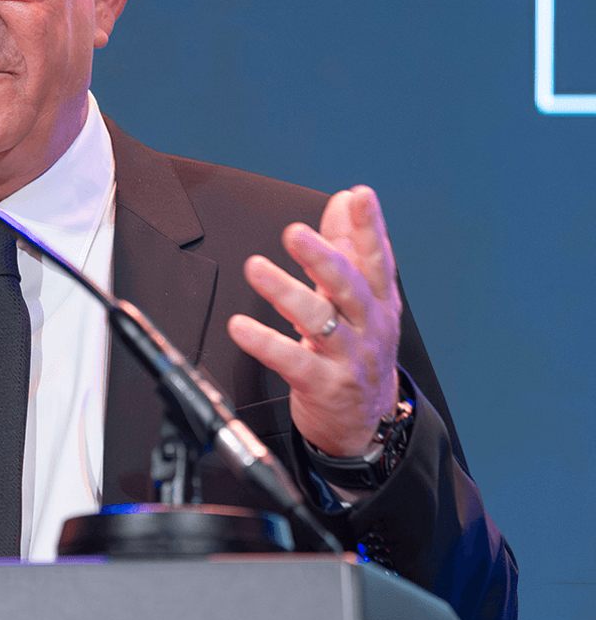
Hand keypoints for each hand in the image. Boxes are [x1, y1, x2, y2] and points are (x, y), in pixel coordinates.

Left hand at [226, 186, 400, 456]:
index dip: (370, 226)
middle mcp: (367, 326)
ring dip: (285, 292)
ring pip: (319, 321)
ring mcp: (348, 357)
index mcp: (378, 301)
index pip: (377, 258)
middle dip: (322, 257)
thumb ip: (349, 247)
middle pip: (349, 286)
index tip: (359, 196)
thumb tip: (343, 200)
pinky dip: (264, 343)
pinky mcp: (324, 385)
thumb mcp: (360, 299)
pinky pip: (292, 361)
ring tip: (255, 268)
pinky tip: (240, 327)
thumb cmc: (358, 351)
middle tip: (294, 232)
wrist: (365, 423)